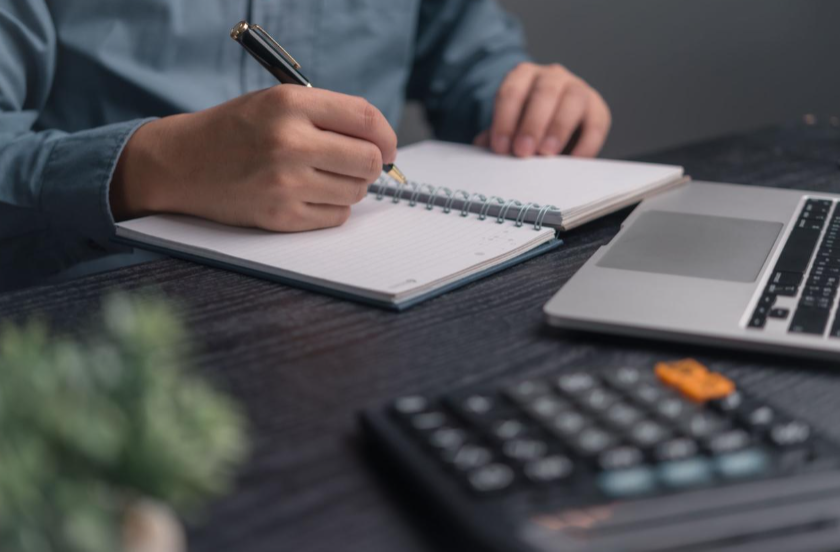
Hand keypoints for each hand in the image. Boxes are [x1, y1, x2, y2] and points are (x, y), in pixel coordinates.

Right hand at [110, 86, 396, 230]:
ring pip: (355, 191)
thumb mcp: (278, 102)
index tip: (389, 146)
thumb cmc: (236, 130)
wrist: (182, 163)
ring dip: (350, 186)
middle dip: (371, 164)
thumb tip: (383, 143)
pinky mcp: (280, 216)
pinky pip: (335, 217)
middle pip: (369, 160)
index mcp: (289, 104)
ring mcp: (284, 183)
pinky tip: (309, 196)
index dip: (388, 135)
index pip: (365, 118)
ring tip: (323, 177)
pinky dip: (332, 208)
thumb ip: (329, 114)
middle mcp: (288, 142)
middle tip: (355, 163)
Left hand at [474, 63, 610, 157]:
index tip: (500, 148)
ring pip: (572, 100)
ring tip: (547, 153)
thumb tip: (483, 146)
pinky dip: (586, 143)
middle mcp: (552, 76)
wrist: (555, 125)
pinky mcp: (597, 109)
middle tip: (522, 151)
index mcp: (524, 76)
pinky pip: (595, 124)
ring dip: (558, 128)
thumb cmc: (526, 125)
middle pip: (543, 93)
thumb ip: (497, 134)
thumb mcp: (509, 126)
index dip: (504, 120)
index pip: (511, 91)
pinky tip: (573, 160)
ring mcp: (578, 89)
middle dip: (531, 124)